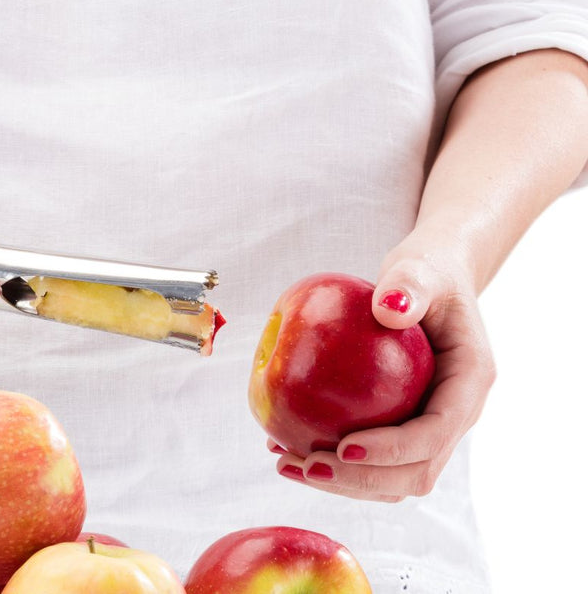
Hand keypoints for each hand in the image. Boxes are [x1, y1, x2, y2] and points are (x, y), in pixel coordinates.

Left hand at [272, 235, 495, 501]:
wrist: (428, 284)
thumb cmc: (424, 273)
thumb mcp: (419, 268)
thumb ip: (409, 285)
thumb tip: (388, 309)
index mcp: (468, 384)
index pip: (435, 434)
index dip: (392, 451)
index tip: (343, 447)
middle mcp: (454, 415)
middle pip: (415, 472)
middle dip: (360, 479)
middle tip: (305, 465)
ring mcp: (428, 427)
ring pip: (391, 478)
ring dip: (341, 482)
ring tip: (286, 463)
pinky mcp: (400, 428)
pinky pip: (367, 458)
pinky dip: (329, 461)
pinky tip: (283, 446)